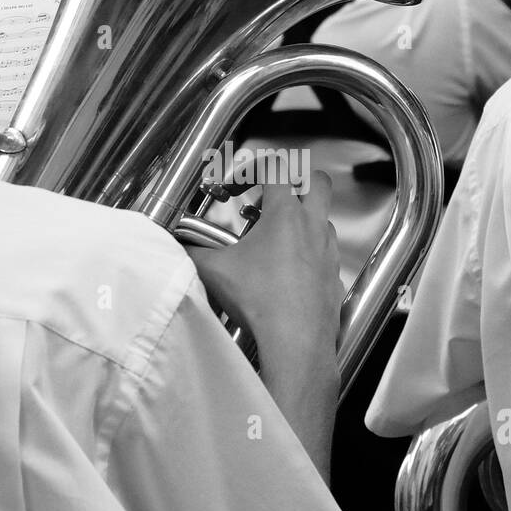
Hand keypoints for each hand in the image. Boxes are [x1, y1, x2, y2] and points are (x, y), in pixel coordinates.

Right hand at [186, 169, 343, 449]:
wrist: (296, 341)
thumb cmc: (260, 300)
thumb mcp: (214, 271)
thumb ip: (191, 252)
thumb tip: (176, 246)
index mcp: (286, 214)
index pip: (276, 169)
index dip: (254, 169)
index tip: (237, 183)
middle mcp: (314, 227)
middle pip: (317, 181)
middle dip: (295, 182)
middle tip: (269, 200)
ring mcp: (329, 253)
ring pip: (324, 220)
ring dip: (304, 221)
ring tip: (275, 240)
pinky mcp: (335, 279)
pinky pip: (327, 256)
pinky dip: (310, 256)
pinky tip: (289, 275)